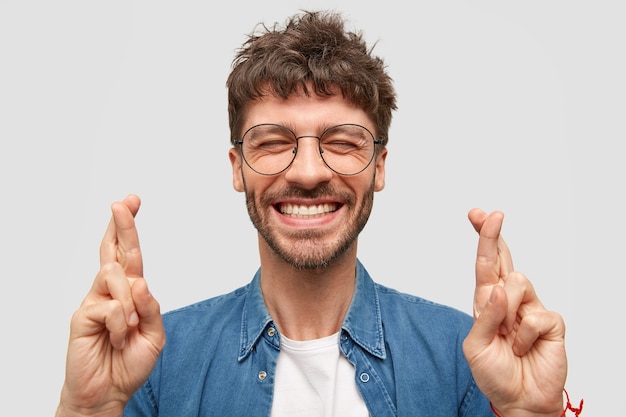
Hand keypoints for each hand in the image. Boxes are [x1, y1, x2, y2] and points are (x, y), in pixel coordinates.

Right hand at [56, 195, 164, 416]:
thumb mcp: (154, 334)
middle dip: (121, 225)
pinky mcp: (82, 316)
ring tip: (128, 327)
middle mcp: (110, 291)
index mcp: (128, 292)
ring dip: (130, 301)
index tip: (131, 201)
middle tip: (123, 202)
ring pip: (115, 276)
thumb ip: (151, 307)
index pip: (129, 255)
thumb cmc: (129, 362)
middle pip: (114, 251)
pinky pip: (108, 306)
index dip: (128, 229)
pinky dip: (120, 323)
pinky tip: (116, 337)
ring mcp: (94, 301)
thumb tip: (138, 281)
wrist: (108, 392)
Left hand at [462, 209, 566, 416]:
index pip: (486, 265)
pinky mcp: (551, 322)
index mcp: (488, 302)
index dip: (484, 239)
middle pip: (504, 260)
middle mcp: (510, 300)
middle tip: (490, 215)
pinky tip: (524, 348)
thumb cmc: (494, 373)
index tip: (478, 214)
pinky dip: (524, 335)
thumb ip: (485, 317)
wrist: (519, 400)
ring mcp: (531, 308)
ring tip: (508, 337)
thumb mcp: (476, 346)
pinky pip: (536, 315)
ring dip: (507, 310)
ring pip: (519, 282)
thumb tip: (498, 288)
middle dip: (493, 235)